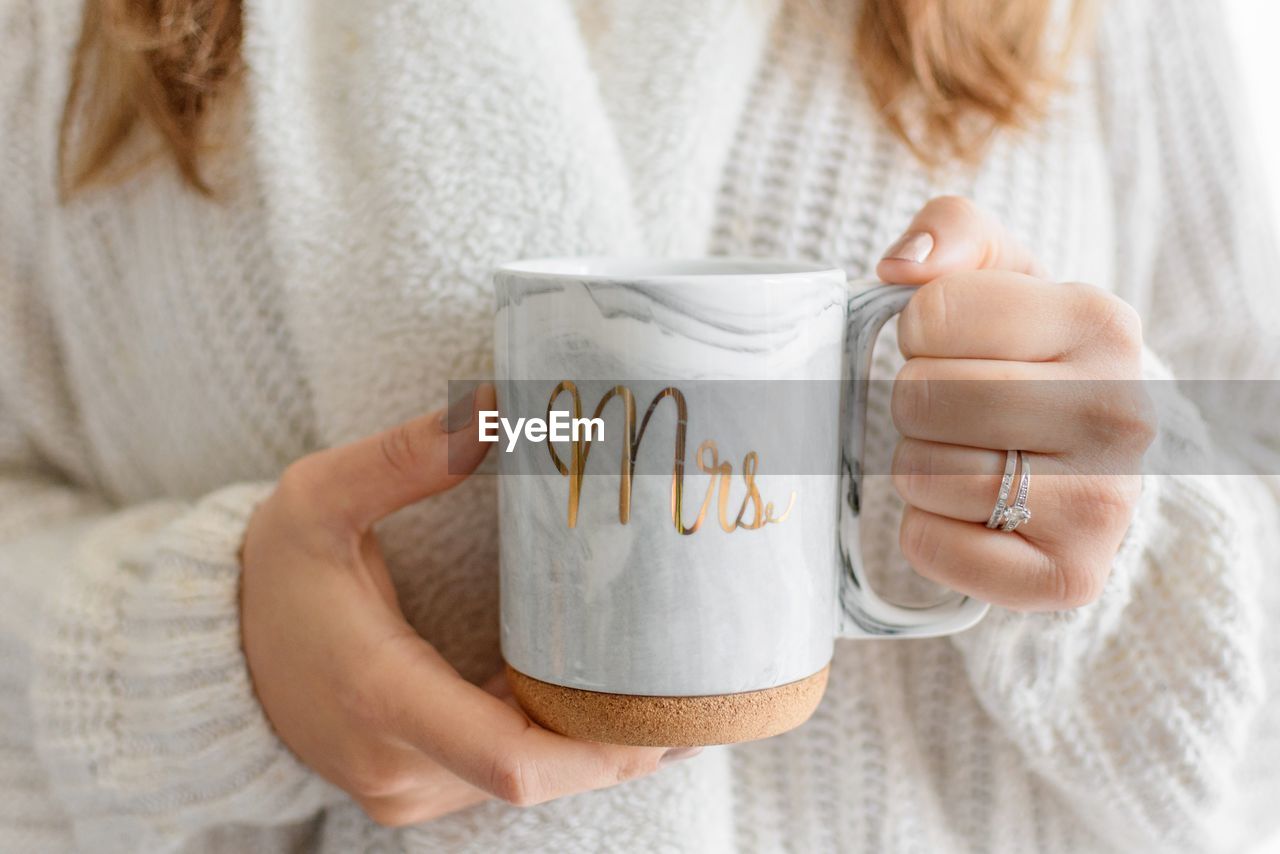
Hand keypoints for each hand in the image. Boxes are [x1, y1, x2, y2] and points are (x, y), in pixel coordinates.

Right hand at [240, 385, 683, 826]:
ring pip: (528, 783)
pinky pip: (502, 777)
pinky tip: (599, 702)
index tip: (667, 713)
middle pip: (541, 775)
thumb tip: (500, 410)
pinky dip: (555, 746)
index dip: (602, 750)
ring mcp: (405, 788)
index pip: (511, 760)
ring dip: (593, 746)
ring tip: (661, 686)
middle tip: (691, 685)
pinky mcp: (412, 788)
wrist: (212, 653)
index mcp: (380, 694)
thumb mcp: (317, 497)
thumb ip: (405, 455)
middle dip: (621, 743)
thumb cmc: (268, 574)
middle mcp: (397, 762)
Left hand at [877, 197, 1156, 610]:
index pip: (930, 315)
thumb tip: (902, 265)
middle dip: (913, 402)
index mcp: (1100, 320)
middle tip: (956, 411)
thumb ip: (951, 230)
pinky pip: (929, 545)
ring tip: (968, 457)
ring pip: (918, 473)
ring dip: (917, 466)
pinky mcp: (1070, 576)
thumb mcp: (998, 273)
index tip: (955, 347)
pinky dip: (924, 530)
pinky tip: (967, 513)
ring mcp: (1105, 503)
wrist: (1088, 460)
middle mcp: (1118, 411)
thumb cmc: (1027, 357)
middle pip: (919, 397)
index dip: (918, 332)